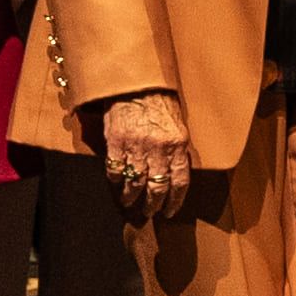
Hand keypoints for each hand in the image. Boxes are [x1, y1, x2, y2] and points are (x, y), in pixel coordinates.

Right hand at [95, 90, 194, 222]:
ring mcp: (136, 146)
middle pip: (157, 187)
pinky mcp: (116, 142)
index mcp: (178, 144)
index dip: (175, 200)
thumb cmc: (159, 101)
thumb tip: (175, 173)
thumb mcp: (178, 124)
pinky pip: (115, 169)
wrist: (136, 82)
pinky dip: (116, 180)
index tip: (170, 211)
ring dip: (132, 196)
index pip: (180, 181)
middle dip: (153, 204)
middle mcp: (158, 148)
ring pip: (135, 182)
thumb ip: (177, 148)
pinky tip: (117, 185)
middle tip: (149, 212)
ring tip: (130, 203)